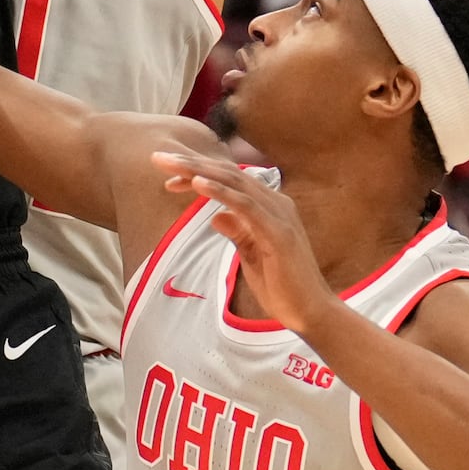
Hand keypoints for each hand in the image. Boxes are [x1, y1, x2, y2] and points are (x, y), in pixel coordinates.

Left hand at [150, 150, 338, 339]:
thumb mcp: (251, 254)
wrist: (310, 312)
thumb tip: (215, 216)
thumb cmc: (282, 285)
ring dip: (200, 171)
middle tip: (158, 157)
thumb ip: (237, 231)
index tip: (168, 178)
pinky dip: (221, 192)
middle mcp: (276, 203)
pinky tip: (198, 183)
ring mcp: (279, 215)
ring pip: (234, 183)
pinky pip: (245, 205)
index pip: (228, 181)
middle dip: (192, 164)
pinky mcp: (279, 233)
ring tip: (172, 164)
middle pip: (228, 174)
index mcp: (269, 206)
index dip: (197, 174)